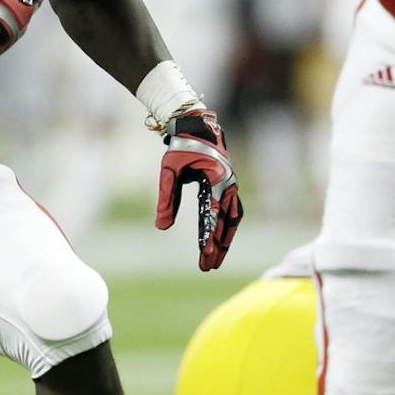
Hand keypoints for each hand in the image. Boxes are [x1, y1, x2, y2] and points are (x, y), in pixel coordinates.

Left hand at [155, 108, 242, 270]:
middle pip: (225, 221)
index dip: (208, 235)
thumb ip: (166, 198)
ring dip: (226, 241)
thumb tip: (162, 227)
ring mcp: (231, 186)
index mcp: (214, 178)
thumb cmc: (180, 148)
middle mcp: (227, 184)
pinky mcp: (229, 187)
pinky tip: (220, 242)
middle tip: (207, 267)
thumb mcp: (168, 171)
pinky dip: (227, 228)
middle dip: (217, 246)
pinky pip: (232, 212)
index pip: (211, 213)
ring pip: (232, 219)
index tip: (204, 254)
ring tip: (216, 261)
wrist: (198, 127)